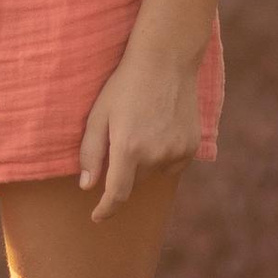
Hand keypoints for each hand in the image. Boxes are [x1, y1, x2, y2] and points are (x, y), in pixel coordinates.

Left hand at [76, 46, 202, 219]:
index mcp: (128, 148)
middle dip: (125, 169)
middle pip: (135, 180)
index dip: (106, 210)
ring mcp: (177, 151)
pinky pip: (173, 165)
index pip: (117, 194)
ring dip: (145, 162)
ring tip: (143, 127)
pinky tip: (160, 129)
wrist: (165, 60)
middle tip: (123, 136)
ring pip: (154, 173)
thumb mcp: (98, 114)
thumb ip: (90, 153)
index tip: (97, 217)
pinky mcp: (191, 146)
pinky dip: (164, 156)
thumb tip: (86, 187)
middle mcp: (155, 155)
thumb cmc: (125, 85)